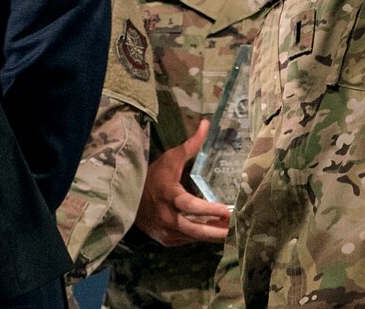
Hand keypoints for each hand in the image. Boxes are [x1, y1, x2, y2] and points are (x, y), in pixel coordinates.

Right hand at [133, 119, 230, 246]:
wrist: (128, 198)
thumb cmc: (153, 176)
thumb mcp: (171, 159)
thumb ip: (191, 145)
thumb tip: (206, 124)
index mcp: (168, 195)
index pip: (189, 205)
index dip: (207, 209)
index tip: (225, 210)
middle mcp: (167, 217)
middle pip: (195, 229)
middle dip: (217, 231)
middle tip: (236, 228)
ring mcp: (166, 231)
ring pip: (193, 237)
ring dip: (212, 235)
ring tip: (232, 231)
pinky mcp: (166, 240)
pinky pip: (187, 240)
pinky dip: (201, 237)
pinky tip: (216, 232)